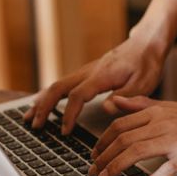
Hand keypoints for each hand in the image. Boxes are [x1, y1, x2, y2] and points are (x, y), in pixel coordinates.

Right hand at [23, 34, 167, 134]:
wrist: (146, 43)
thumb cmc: (147, 63)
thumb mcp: (144, 83)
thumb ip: (125, 97)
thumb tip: (106, 108)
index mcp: (101, 75)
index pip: (77, 95)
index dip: (69, 114)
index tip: (65, 131)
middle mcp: (89, 71)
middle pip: (58, 87)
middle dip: (44, 107)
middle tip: (35, 126)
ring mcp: (86, 71)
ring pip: (57, 84)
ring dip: (42, 101)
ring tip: (29, 118)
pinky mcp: (87, 73)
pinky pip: (63, 83)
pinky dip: (49, 95)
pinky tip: (42, 103)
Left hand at [89, 95, 176, 175]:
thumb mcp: (168, 107)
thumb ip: (141, 105)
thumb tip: (115, 101)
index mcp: (156, 112)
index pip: (120, 125)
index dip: (102, 141)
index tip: (94, 154)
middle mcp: (163, 124)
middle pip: (124, 139)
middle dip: (104, 157)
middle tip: (93, 170)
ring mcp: (176, 140)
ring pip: (138, 151)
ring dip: (117, 167)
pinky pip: (167, 169)